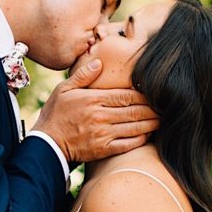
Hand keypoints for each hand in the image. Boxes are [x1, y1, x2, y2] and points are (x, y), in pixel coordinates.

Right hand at [33, 59, 159, 163]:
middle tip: (165, 106)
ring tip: (162, 119)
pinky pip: (127, 144)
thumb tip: (99, 62)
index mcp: (94, 99)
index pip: (126, 95)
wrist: (46, 143)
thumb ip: (82, 75)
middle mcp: (101, 116)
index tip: (155, 92)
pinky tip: (148, 135)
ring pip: (135, 127)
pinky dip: (140, 139)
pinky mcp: (103, 149)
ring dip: (151, 123)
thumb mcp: (63, 89)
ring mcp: (103, 134)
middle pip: (135, 111)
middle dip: (153, 109)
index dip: (144, 94)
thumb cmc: (55, 114)